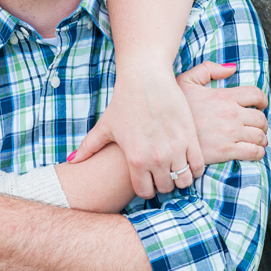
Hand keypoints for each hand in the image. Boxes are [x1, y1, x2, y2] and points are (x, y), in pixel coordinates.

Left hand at [70, 65, 203, 196]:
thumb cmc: (123, 101)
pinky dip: (195, 166)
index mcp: (135, 159)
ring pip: (185, 179)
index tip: (148, 179)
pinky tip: (188, 158)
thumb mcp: (105, 126)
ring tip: (176, 166)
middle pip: (167, 187)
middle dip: (165, 182)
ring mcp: (176, 148)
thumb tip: (71, 162)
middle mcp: (156, 157)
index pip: (145, 192)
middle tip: (163, 172)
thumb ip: (88, 147)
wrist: (146, 78)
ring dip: (181, 176)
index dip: (147, 188)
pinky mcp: (191, 137)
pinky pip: (199, 165)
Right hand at [177, 62, 268, 163]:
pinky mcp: (226, 151)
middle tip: (256, 126)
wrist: (164, 133)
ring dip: (261, 138)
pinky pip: (254, 152)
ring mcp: (230, 133)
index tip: (260, 105)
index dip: (262, 100)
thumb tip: (232, 69)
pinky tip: (253, 151)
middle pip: (261, 118)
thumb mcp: (186, 80)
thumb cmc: (173, 106)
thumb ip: (208, 69)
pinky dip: (258, 152)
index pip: (256, 95)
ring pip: (260, 136)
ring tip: (256, 140)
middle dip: (262, 123)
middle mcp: (231, 114)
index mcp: (224, 96)